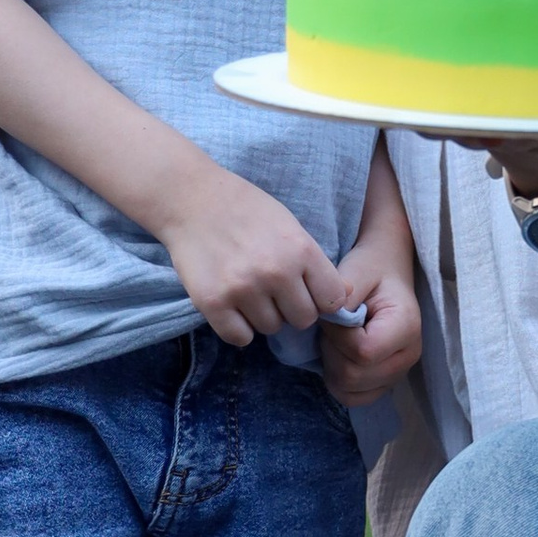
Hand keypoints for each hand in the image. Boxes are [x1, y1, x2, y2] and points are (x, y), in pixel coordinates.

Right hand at [162, 162, 368, 348]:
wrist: (193, 199)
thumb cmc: (247, 210)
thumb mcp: (291, 225)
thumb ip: (315, 262)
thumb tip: (345, 297)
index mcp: (300, 249)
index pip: (333, 300)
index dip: (321, 298)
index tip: (307, 290)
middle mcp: (275, 272)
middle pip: (303, 320)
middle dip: (291, 309)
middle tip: (273, 290)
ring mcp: (242, 289)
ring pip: (271, 329)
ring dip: (262, 316)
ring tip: (248, 289)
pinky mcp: (212, 302)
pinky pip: (239, 337)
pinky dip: (237, 327)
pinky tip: (232, 305)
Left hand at [319, 245, 422, 403]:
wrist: (386, 270)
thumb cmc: (371, 268)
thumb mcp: (355, 272)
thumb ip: (342, 296)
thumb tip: (329, 319)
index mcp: (407, 326)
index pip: (364, 352)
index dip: (338, 337)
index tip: (334, 315)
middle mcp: (409, 356)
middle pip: (354, 376)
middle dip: (332, 351)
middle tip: (332, 327)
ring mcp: (399, 372)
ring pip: (351, 390)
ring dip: (332, 366)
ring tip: (337, 339)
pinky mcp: (386, 382)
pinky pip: (355, 398)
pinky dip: (339, 382)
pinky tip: (339, 356)